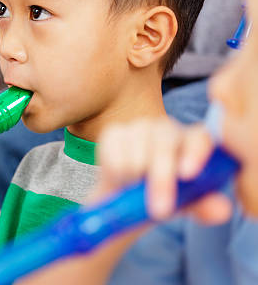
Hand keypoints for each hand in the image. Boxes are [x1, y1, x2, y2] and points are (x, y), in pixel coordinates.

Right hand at [91, 118, 231, 223]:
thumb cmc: (164, 197)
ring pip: (138, 150)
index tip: (188, 175)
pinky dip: (117, 173)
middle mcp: (167, 128)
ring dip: (136, 178)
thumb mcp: (186, 205)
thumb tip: (221, 210)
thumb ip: (204, 206)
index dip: (195, 153)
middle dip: (161, 178)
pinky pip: (115, 153)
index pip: (200, 138)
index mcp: (194, 141)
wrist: (125, 199)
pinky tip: (122, 180)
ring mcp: (139, 127)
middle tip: (159, 210)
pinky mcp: (114, 132)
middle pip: (165, 143)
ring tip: (137, 191)